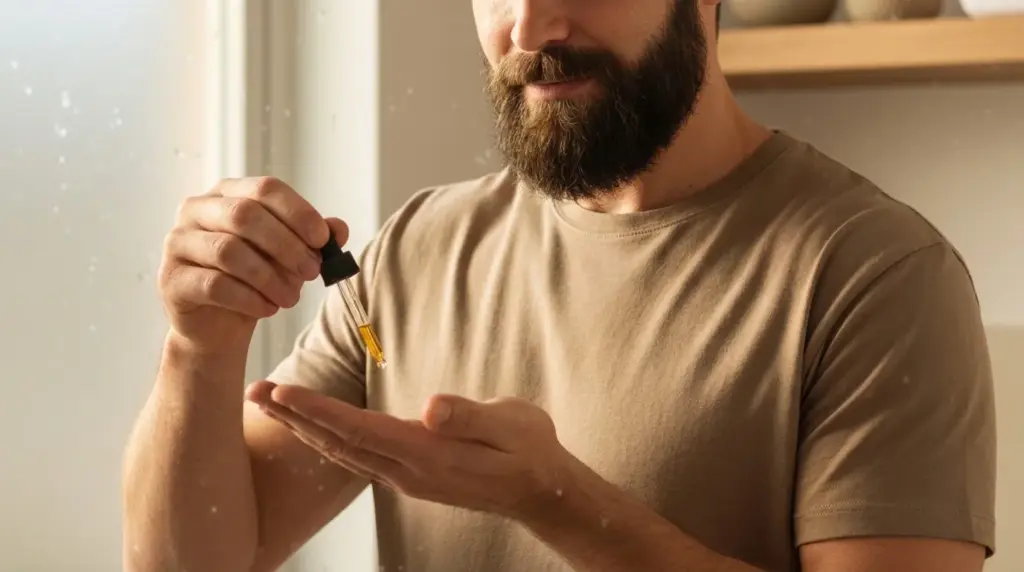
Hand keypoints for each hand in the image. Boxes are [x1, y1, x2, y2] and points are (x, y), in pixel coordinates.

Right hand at [159, 177, 347, 351]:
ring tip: (291, 298)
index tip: (323, 239)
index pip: (265, 189)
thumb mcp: (289, 256)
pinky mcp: (171, 279)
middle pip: (244, 216)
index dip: (298, 212)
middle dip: (286, 246)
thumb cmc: (255, 280)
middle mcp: (196, 210)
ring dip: (270, 277)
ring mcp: (178, 243)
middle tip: (312, 272)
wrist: (218, 325)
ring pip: (229, 251)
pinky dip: (250, 299)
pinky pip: (215, 285)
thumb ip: (313, 240)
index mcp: (227, 193)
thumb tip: (339, 229)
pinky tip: (268, 309)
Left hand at [245, 381, 576, 520]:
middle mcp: (407, 471)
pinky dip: (327, 439)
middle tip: (254, 392)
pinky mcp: (410, 476)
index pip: (359, 429)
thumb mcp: (511, 425)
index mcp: (426, 454)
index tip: (282, 391)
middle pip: (338, 441)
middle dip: (293, 416)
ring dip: (304, 428)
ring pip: (342, 452)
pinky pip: (356, 458)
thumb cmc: (528, 451)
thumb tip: (432, 409)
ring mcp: (406, 478)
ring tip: (271, 407)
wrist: (540, 492)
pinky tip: (316, 430)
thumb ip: (471, 418)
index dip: (317, 410)